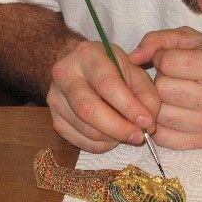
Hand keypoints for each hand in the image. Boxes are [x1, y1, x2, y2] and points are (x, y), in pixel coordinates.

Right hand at [46, 40, 160, 152]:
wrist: (79, 68)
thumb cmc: (111, 68)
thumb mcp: (133, 70)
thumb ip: (146, 94)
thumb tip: (147, 122)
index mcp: (87, 55)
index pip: (107, 85)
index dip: (129, 107)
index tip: (147, 122)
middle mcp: (64, 75)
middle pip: (89, 110)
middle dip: (118, 128)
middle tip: (139, 136)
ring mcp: (55, 98)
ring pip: (85, 129)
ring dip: (112, 138)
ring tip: (127, 133)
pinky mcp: (54, 118)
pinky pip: (79, 141)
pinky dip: (101, 145)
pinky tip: (112, 137)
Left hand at [128, 27, 201, 148]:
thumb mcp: (191, 40)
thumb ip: (158, 40)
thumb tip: (132, 57)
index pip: (168, 63)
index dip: (161, 58)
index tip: (168, 60)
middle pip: (162, 90)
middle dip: (159, 82)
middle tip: (171, 79)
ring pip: (160, 115)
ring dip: (158, 104)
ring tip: (171, 95)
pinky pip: (163, 137)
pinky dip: (160, 125)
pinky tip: (170, 113)